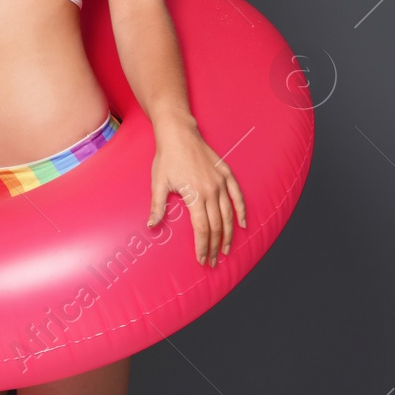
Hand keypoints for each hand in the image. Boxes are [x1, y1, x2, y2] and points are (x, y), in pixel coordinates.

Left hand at [146, 120, 246, 267]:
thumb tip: (151, 226)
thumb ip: (157, 207)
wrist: (178, 133)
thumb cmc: (166, 158)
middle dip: (215, 246)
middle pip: (217, 225)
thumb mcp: (158, 183)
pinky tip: (242, 225)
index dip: (203, 246)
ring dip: (228, 235)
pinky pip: (237, 196)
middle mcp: (211, 190)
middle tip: (213, 261)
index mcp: (195, 195)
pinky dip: (241, 211)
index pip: (202, 228)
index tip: (202, 259)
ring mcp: (220, 182)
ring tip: (226, 250)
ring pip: (229, 215)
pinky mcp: (226, 174)